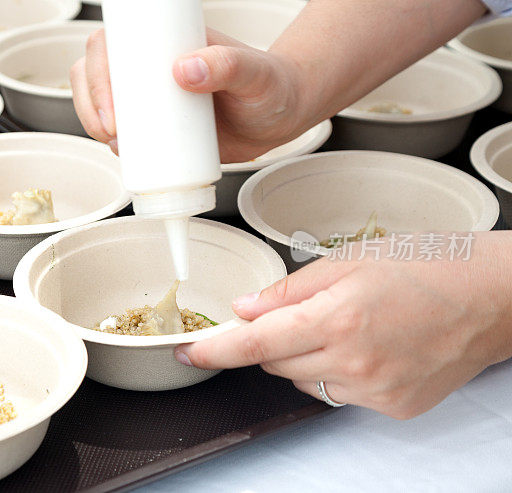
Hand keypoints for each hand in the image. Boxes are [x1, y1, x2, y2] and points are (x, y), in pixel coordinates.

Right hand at [70, 28, 308, 162]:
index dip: (98, 73)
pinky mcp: (157, 126)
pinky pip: (121, 130)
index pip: (113, 45)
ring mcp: (151, 98)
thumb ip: (227, 64)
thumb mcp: (254, 73)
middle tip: (113, 133)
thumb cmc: (272, 86)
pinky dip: (111, 142)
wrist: (282, 117)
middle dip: (91, 105)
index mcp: (165, 42)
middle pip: (96, 74)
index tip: (112, 109)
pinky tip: (121, 154)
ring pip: (102, 103)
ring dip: (95, 124)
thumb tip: (185, 69)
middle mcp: (151, 67)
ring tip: (118, 147)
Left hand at [175, 232, 511, 418]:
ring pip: (304, 381)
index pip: (255, 344)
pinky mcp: (392, 407)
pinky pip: (338, 394)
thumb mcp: (351, 259)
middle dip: (275, 339)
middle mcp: (354, 362)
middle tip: (309, 311)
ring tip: (351, 325)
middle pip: (275, 364)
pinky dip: (339, 373)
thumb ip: (289, 289)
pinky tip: (371, 347)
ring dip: (306, 357)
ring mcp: (375, 391)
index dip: (214, 352)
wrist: (494, 298)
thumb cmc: (429, 266)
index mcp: (338, 318)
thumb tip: (245, 308)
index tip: (187, 354)